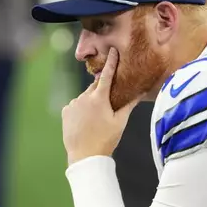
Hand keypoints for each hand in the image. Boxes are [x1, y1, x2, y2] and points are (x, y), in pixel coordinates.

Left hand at [61, 48, 140, 164]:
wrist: (85, 156)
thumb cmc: (106, 139)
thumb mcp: (120, 122)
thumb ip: (129, 104)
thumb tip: (141, 92)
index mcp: (99, 98)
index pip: (107, 75)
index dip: (111, 62)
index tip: (112, 50)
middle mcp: (84, 97)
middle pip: (95, 87)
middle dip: (101, 91)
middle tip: (107, 105)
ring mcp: (73, 103)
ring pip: (85, 97)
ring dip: (90, 102)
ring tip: (95, 119)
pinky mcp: (65, 111)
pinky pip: (75, 105)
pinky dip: (80, 109)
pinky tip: (85, 122)